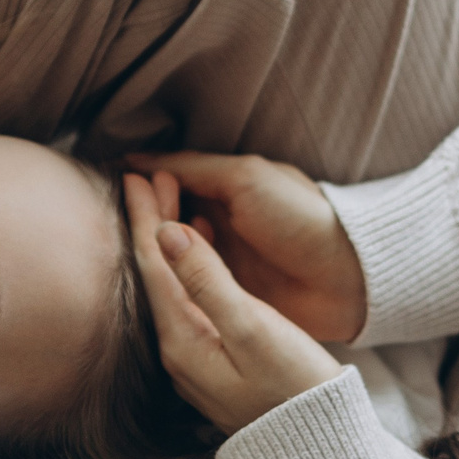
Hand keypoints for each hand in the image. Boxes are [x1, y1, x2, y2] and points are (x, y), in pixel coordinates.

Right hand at [124, 151, 366, 342]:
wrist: (348, 277)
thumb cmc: (301, 219)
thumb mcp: (246, 181)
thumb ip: (196, 171)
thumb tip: (141, 161)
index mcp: (226, 187)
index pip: (171, 180)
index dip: (142, 182)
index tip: (110, 181)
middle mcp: (220, 223)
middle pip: (167, 219)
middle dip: (142, 216)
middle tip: (114, 218)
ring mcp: (223, 262)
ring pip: (174, 255)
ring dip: (154, 250)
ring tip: (126, 248)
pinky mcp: (229, 297)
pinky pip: (189, 289)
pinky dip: (171, 282)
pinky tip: (154, 280)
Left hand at [125, 172, 343, 432]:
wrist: (319, 443)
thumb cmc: (295, 386)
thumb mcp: (253, 329)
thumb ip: (209, 281)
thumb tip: (168, 234)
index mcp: (182, 340)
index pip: (153, 265)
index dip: (145, 217)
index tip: (134, 175)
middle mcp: (179, 351)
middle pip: (157, 274)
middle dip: (152, 224)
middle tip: (148, 178)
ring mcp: (196, 359)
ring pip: (173, 286)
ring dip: (172, 243)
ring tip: (173, 201)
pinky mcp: (216, 362)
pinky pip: (191, 301)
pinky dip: (192, 267)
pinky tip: (201, 250)